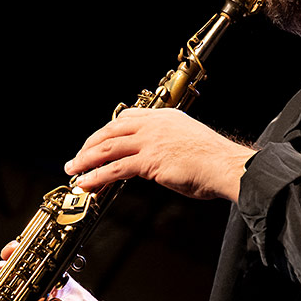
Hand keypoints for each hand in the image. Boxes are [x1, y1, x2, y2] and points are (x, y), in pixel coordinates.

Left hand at [65, 108, 254, 201]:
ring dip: (86, 161)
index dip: (106, 131)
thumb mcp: (188, 141)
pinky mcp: (150, 160)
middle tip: (76, 158)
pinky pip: (116, 168)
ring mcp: (150, 141)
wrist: (226, 166)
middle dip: (89, 145)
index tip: (95, 142)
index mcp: (164, 117)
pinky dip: (97, 176)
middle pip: (111, 130)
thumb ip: (168, 145)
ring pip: (108, 148)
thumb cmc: (214, 160)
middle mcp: (154, 124)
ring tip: (74, 171)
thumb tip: (154, 159)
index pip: (126, 118)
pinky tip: (87, 183)